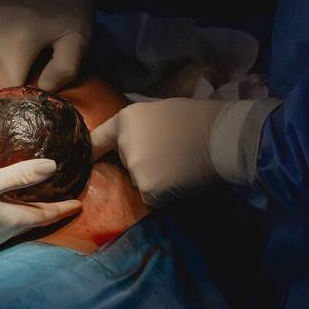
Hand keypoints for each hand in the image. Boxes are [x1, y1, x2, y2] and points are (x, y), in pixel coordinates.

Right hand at [0, 159, 81, 249]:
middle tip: (60, 203)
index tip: (78, 205)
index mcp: (11, 222)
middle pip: (31, 223)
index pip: (44, 216)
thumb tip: (53, 166)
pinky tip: (2, 208)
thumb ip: (20, 174)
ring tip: (34, 204)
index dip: (62, 209)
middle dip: (47, 213)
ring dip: (28, 215)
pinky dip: (9, 216)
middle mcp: (1, 234)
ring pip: (14, 225)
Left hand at [90, 98, 228, 205]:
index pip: (98, 139)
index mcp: (126, 120)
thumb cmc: (200, 120)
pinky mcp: (148, 189)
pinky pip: (151, 197)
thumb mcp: (160, 111)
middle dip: (142, 164)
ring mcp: (135, 169)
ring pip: (140, 182)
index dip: (91, 151)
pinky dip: (164, 194)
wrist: (224, 137)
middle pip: (126, 164)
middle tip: (169, 155)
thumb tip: (131, 141)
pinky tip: (181, 180)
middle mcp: (124, 144)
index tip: (84, 160)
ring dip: (155, 180)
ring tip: (179, 166)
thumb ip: (140, 128)